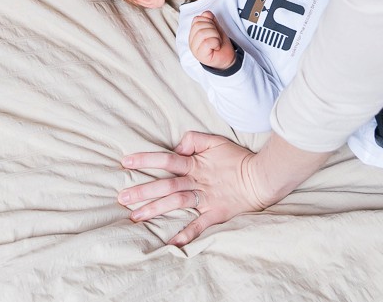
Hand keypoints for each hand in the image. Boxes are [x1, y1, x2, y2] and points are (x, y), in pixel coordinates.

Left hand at [118, 132, 331, 246]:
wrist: (261, 177)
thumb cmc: (238, 158)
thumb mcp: (216, 141)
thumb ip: (195, 139)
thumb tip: (177, 144)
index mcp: (195, 164)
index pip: (167, 159)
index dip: (146, 159)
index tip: (125, 162)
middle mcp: (197, 181)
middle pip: (166, 184)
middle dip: (142, 190)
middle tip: (121, 197)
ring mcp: (206, 198)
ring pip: (176, 203)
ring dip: (155, 210)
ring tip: (135, 218)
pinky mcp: (215, 213)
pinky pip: (199, 225)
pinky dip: (186, 235)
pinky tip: (171, 244)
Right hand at [189, 12, 233, 69]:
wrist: (227, 58)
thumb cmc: (220, 44)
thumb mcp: (216, 28)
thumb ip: (210, 20)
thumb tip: (206, 14)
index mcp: (193, 34)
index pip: (196, 19)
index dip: (208, 21)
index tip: (214, 29)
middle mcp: (192, 41)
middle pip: (199, 25)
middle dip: (212, 28)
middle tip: (216, 37)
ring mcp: (195, 49)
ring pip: (202, 33)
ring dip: (215, 36)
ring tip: (216, 42)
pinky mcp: (200, 55)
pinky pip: (207, 42)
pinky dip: (216, 42)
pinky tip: (216, 46)